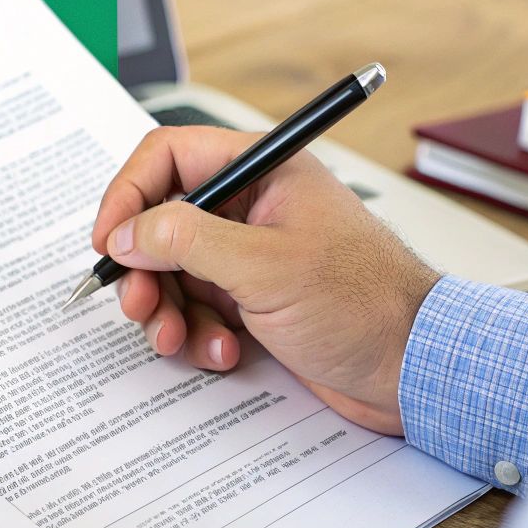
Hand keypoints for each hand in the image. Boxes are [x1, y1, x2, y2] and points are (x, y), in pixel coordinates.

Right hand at [91, 126, 439, 433]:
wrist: (417, 370)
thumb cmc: (367, 303)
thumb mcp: (264, 266)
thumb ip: (186, 240)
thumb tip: (128, 232)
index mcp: (263, 171)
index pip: (169, 157)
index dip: (129, 194)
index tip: (109, 240)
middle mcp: (252, 207)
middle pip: (161, 220)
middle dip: (143, 268)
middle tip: (138, 303)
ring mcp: (251, 255)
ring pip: (173, 271)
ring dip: (166, 309)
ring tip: (177, 337)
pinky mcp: (253, 300)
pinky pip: (197, 309)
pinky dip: (197, 334)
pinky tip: (222, 351)